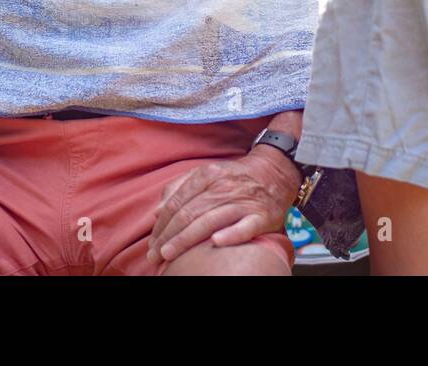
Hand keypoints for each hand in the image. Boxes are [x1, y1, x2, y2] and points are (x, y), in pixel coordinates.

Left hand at [147, 147, 301, 265]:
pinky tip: (216, 243)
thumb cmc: (235, 178)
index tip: (152, 242)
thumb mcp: (206, 174)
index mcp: (207, 175)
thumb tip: (157, 212)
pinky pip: (245, 227)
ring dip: (187, 239)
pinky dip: (231, 235)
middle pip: (190, 213)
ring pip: (210, 221)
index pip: (178, 202)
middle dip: (169, 236)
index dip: (162, 224)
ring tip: (170, 254)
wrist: (275, 172)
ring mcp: (244, 201)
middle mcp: (224, 187)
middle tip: (155, 254)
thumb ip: (179, 189)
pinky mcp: (262, 216)